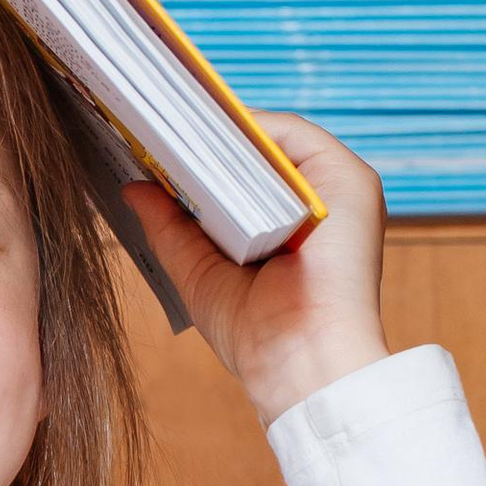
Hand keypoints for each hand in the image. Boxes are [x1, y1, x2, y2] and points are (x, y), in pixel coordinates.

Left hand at [124, 113, 388, 428]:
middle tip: (149, 122)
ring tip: (169, 123)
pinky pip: (293, 135)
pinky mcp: (350, 179)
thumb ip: (170, 227)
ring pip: (272, 139)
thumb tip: (135, 187)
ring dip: (221, 129)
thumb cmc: (257, 334)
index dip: (199, 155)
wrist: (301, 363)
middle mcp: (317, 203)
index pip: (240, 173)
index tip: (151, 140)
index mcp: (288, 226)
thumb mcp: (198, 272)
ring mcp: (336, 188)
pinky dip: (248, 129)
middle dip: (203, 137)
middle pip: (255, 152)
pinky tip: (207, 136)